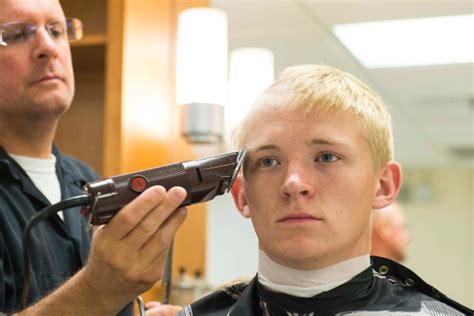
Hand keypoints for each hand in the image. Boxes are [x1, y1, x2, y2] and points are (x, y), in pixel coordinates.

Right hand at [81, 186, 187, 312]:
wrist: (102, 290)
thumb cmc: (104, 255)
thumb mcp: (101, 234)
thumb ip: (115, 214)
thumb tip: (138, 190)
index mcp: (105, 242)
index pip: (127, 218)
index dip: (145, 203)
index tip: (158, 189)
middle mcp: (120, 257)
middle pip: (148, 227)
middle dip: (166, 206)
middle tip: (178, 192)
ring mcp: (137, 268)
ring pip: (162, 239)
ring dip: (174, 219)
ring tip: (181, 205)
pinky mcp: (151, 275)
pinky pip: (165, 250)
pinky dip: (171, 233)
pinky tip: (175, 221)